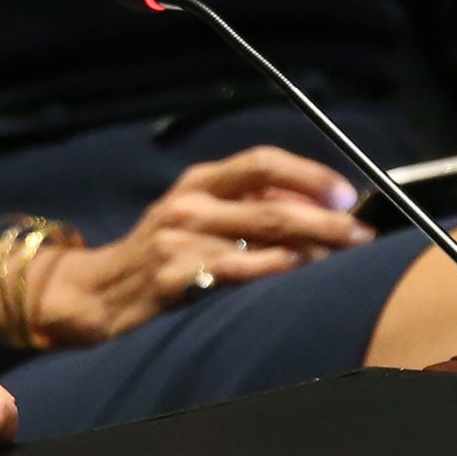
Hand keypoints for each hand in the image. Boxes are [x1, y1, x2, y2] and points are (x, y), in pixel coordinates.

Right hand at [30, 145, 373, 345]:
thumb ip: (245, 206)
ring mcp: (179, 242)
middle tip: (361, 236)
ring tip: (342, 261)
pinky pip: (238, 273)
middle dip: (327, 220)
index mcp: (197, 182)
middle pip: (272, 205)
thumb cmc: (159, 253)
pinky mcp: (174, 280)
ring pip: (263, 239)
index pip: (262, 162)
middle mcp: (188, 204)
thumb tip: (317, 207)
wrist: (95, 293)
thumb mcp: (194, 214)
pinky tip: (296, 277)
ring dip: (313, 250)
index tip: (346, 194)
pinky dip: (274, 273)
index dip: (310, 175)